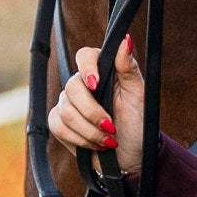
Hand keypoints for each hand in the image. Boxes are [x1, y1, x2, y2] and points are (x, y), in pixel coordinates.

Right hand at [47, 37, 144, 175]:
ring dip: (90, 130)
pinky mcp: (59, 122)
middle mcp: (84, 84)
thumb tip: (126, 39)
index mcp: (104, 72)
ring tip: (108, 140)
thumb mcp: (139, 96)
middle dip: (93, 113)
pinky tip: (94, 144)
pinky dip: (79, 139)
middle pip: (73, 88)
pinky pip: (58, 126)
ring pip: (66, 111)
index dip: (86, 68)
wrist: (129, 157)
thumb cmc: (138, 124)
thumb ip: (128, 68)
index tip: (95, 85)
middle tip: (112, 127)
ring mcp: (69, 103)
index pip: (85, 55)